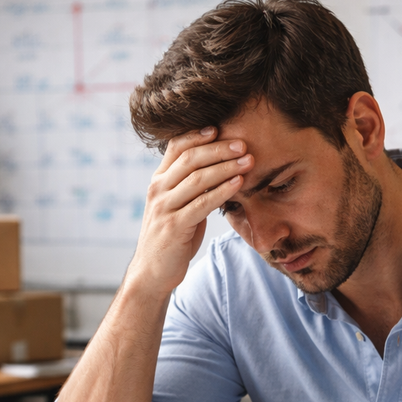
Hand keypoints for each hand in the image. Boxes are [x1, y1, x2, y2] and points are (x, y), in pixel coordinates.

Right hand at [126, 127, 253, 294]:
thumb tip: (219, 169)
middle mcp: (158, 190)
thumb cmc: (171, 238)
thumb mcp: (178, 207)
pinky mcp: (174, 226)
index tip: (221, 127)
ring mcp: (164, 207)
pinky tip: (239, 184)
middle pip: (190, 158)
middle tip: (243, 144)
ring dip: (226, 167)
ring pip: (197, 178)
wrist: (152, 273)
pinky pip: (202, 203)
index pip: (176, 147)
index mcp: (158, 181)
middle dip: (219, 149)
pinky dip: (222, 191)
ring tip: (248, 162)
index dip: (197, 134)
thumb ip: (191, 188)